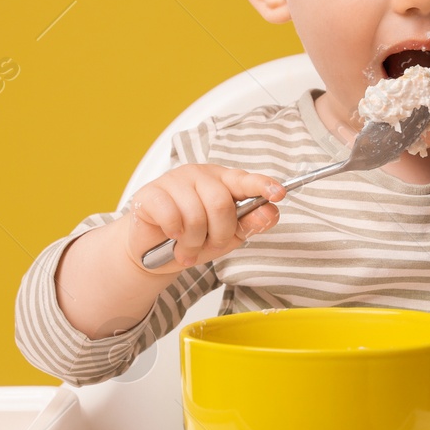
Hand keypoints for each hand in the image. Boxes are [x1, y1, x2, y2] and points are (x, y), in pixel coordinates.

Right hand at [123, 164, 284, 274]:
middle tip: (209, 245)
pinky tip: (171, 236)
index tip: (279, 193)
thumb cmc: (193, 239)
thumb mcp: (228, 236)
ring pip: (195, 215)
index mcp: (223, 182)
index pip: (246, 180)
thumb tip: (270, 212)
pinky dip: (175, 234)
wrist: (154, 254)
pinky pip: (171, 216)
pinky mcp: (150, 193)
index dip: (263, 185)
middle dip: (219, 234)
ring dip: (193, 243)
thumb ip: (250, 223)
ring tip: (187, 248)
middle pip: (221, 203)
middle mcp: (200, 175)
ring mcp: (174, 180)